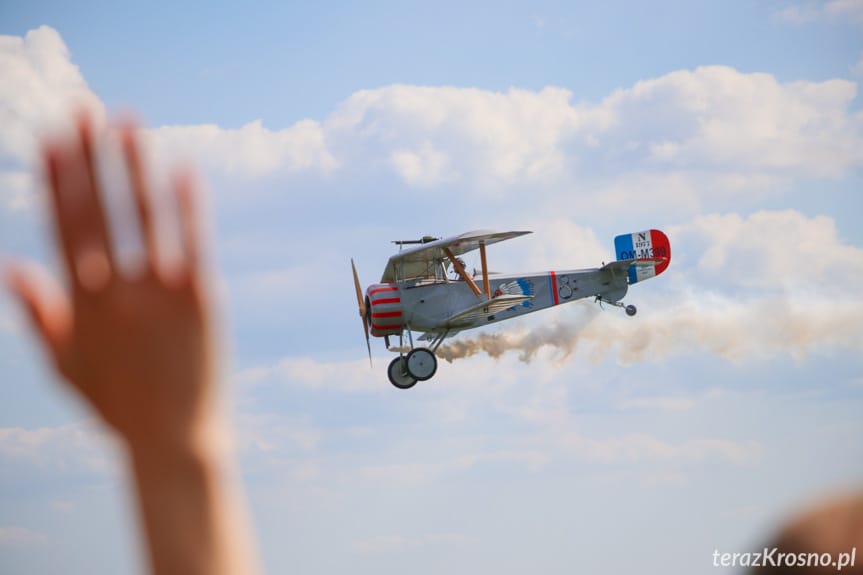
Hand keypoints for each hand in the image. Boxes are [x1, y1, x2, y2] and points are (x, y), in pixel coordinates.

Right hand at [5, 112, 217, 451]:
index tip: (50, 140)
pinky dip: (188, 205)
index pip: (64, 229)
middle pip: (100, 212)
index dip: (57, 181)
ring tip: (130, 123)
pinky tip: (183, 168)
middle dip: (89, 159)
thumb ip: (39, 315)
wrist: (174, 440)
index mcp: (81, 306)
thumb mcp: (66, 365)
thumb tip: (10, 266)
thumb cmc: (117, 405)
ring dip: (135, 167)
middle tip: (84, 111)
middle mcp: (119, 293)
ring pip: (146, 218)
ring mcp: (163, 294)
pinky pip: (193, 243)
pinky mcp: (202, 300)